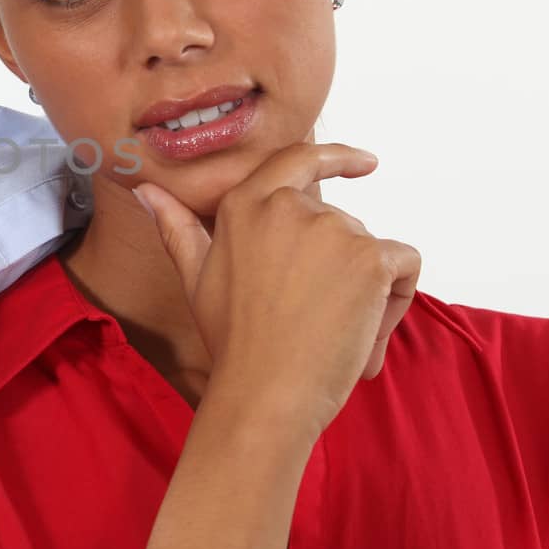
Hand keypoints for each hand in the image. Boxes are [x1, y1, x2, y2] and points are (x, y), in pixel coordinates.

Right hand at [135, 142, 420, 437]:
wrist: (264, 392)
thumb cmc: (231, 342)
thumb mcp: (195, 278)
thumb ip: (176, 227)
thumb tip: (145, 190)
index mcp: (246, 205)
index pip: (298, 159)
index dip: (337, 156)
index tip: (365, 163)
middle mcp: (289, 206)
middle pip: (343, 225)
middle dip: (343, 269)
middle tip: (315, 321)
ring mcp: (332, 229)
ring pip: (374, 249)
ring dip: (368, 290)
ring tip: (333, 334)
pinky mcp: (370, 257)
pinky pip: (404, 267)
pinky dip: (396, 300)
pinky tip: (364, 333)